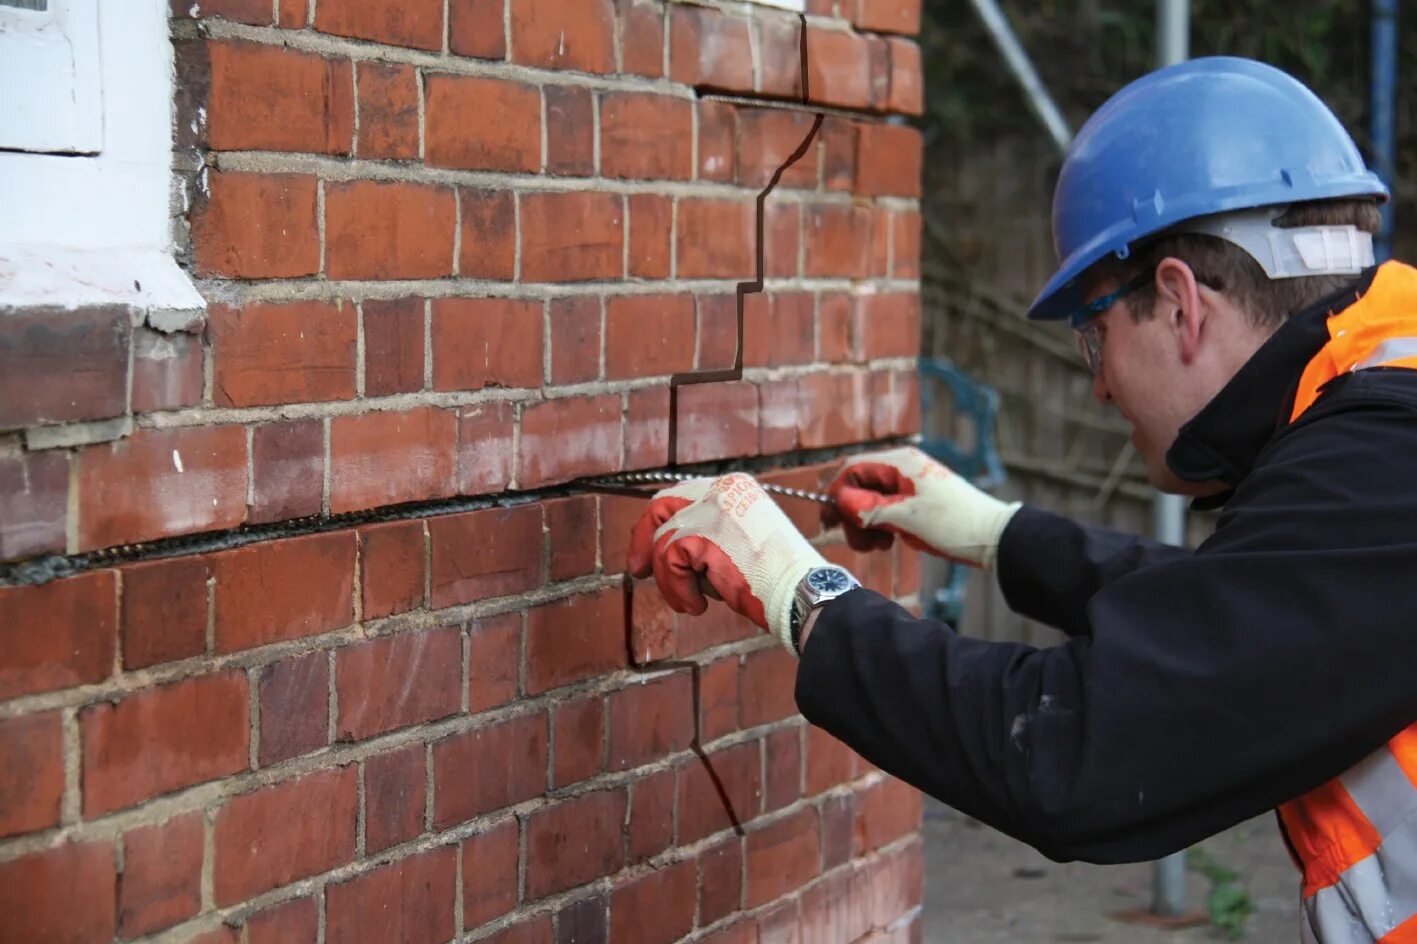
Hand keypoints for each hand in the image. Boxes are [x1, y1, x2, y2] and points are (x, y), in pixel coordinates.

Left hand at [628, 473, 828, 650]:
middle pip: (661, 507)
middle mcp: (721, 490)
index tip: (649, 547)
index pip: (681, 495)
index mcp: (735, 487)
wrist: (801, 592)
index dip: (659, 522)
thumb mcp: (744, 539)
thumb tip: (672, 546)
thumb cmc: (778, 577)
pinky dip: (677, 589)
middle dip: (643, 540)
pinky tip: (698, 605)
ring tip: (692, 601)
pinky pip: (669, 563)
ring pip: (662, 543)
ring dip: (670, 580)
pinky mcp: (702, 536)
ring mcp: (711, 511)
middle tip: (638, 569)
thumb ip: (711, 532)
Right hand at [824, 446, 1020, 569]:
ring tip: (878, 545)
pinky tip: (888, 541)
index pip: (853, 468)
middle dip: (853, 514)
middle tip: (860, 542)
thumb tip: (839, 501)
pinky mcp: (915, 500)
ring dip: (866, 523)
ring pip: (870, 499)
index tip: (830, 521)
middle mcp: (902, 468)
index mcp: (900, 462)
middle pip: (859, 484)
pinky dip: (880, 525)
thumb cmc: (953, 523)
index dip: (837, 493)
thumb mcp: (906, 517)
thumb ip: (869, 507)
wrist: (993, 537)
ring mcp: (909, 484)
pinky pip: (886, 508)